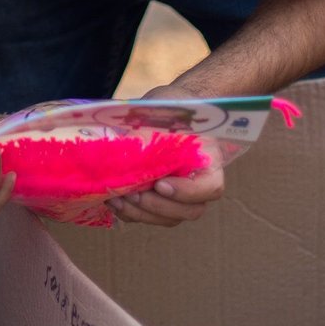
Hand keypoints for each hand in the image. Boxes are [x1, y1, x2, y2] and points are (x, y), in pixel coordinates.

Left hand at [103, 83, 226, 226]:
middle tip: (133, 193)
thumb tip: (125, 154)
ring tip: (117, 199)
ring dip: (141, 214)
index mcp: (209, 161)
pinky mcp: (161, 198)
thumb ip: (151, 134)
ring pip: (169, 218)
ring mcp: (181, 194)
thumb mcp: (163, 114)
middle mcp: (199, 182)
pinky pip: (151, 216)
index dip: (187, 192)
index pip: (211, 189)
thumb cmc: (170, 106)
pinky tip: (113, 201)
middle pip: (190, 211)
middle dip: (158, 207)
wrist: (167, 107)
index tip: (160, 184)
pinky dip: (132, 213)